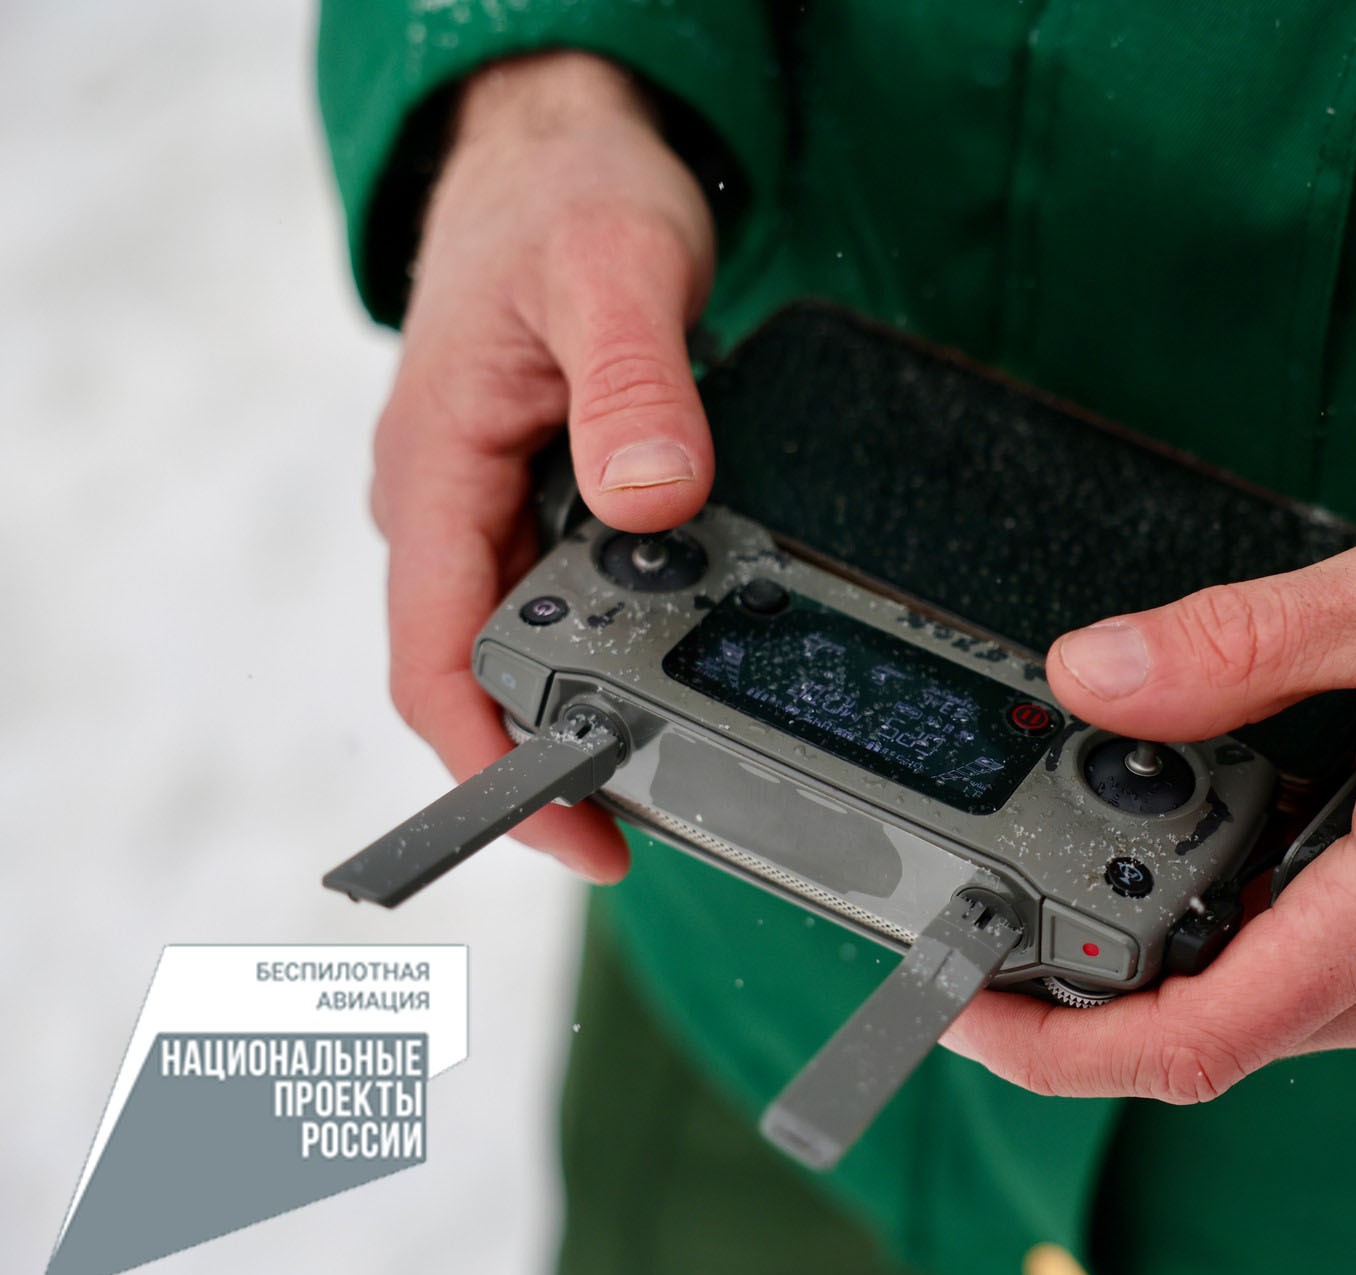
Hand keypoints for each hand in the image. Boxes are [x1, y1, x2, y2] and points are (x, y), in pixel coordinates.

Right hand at [370, 52, 716, 880]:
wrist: (561, 142)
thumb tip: (654, 500)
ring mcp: (493, 498)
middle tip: (681, 801)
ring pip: (537, 631)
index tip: (576, 835)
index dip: (497, 768)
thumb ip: (634, 389)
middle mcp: (451, 501)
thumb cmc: (567, 191)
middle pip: (490, 668)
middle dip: (570, 748)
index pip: (436, 661)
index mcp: (436, 469)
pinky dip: (630, 625)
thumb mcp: (613, 273)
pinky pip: (575, 583)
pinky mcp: (541, 488)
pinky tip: (698, 637)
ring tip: (703, 733)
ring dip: (607, 690)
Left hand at [943, 523, 1355, 1098]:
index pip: (1202, 1036)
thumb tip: (1091, 673)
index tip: (966, 1011)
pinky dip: (1242, 935)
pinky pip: (1312, 983)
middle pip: (1212, 1030)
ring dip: (1169, 952)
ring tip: (1108, 851)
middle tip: (1002, 910)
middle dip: (1092, 985)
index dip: (1062, 1046)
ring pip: (1259, 1009)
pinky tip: (1218, 855)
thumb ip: (1240, 640)